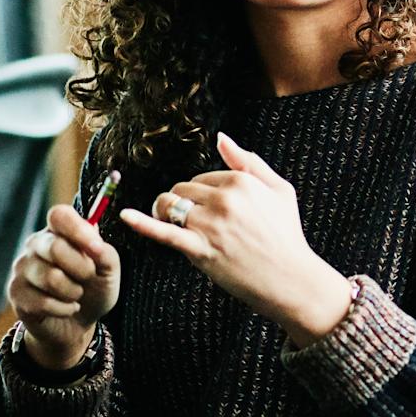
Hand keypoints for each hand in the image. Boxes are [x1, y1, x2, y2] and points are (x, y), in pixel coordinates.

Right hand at [5, 192, 121, 371]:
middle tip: (89, 277)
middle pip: (55, 247)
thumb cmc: (93, 289)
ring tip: (76, 294)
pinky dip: (64, 308)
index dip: (79, 230)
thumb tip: (96, 244)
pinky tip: (66, 308)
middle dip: (82, 268)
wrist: (77, 324)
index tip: (97, 248)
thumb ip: (105, 254)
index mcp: (57, 231)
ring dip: (73, 292)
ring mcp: (21, 269)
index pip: (59, 215)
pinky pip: (43, 302)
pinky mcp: (15, 293)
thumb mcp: (108, 271)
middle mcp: (35, 245)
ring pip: (50, 278)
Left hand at [121, 133, 354, 346]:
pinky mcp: (200, 249)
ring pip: (170, 206)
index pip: (203, 176)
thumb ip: (249, 162)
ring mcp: (210, 225)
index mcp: (241, 181)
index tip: (211, 209)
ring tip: (169, 219)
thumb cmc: (286, 234)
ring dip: (164, 211)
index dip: (203, 192)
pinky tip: (125, 216)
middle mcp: (224, 199)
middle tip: (192, 218)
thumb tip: (221, 138)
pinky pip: (164, 233)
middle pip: (183, 189)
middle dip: (182, 201)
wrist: (290, 279)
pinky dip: (142, 224)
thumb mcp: (280, 190)